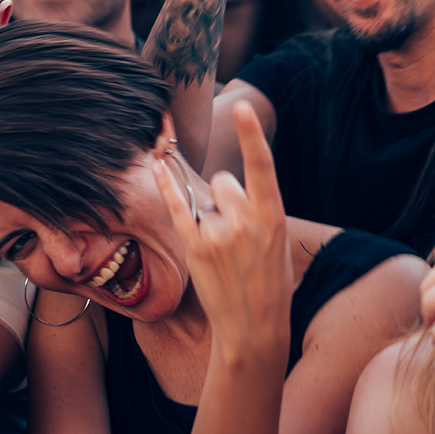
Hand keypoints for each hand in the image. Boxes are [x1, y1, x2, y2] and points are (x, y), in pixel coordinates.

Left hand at [153, 101, 293, 361]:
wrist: (255, 326)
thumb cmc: (269, 281)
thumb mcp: (277, 241)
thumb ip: (259, 209)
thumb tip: (230, 183)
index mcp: (274, 217)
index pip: (262, 166)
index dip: (252, 134)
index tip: (243, 107)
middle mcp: (246, 221)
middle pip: (226, 180)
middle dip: (227, 194)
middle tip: (236, 229)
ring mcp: (219, 234)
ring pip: (206, 198)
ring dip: (210, 214)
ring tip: (224, 249)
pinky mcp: (195, 247)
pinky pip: (178, 207)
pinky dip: (167, 187)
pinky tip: (157, 167)